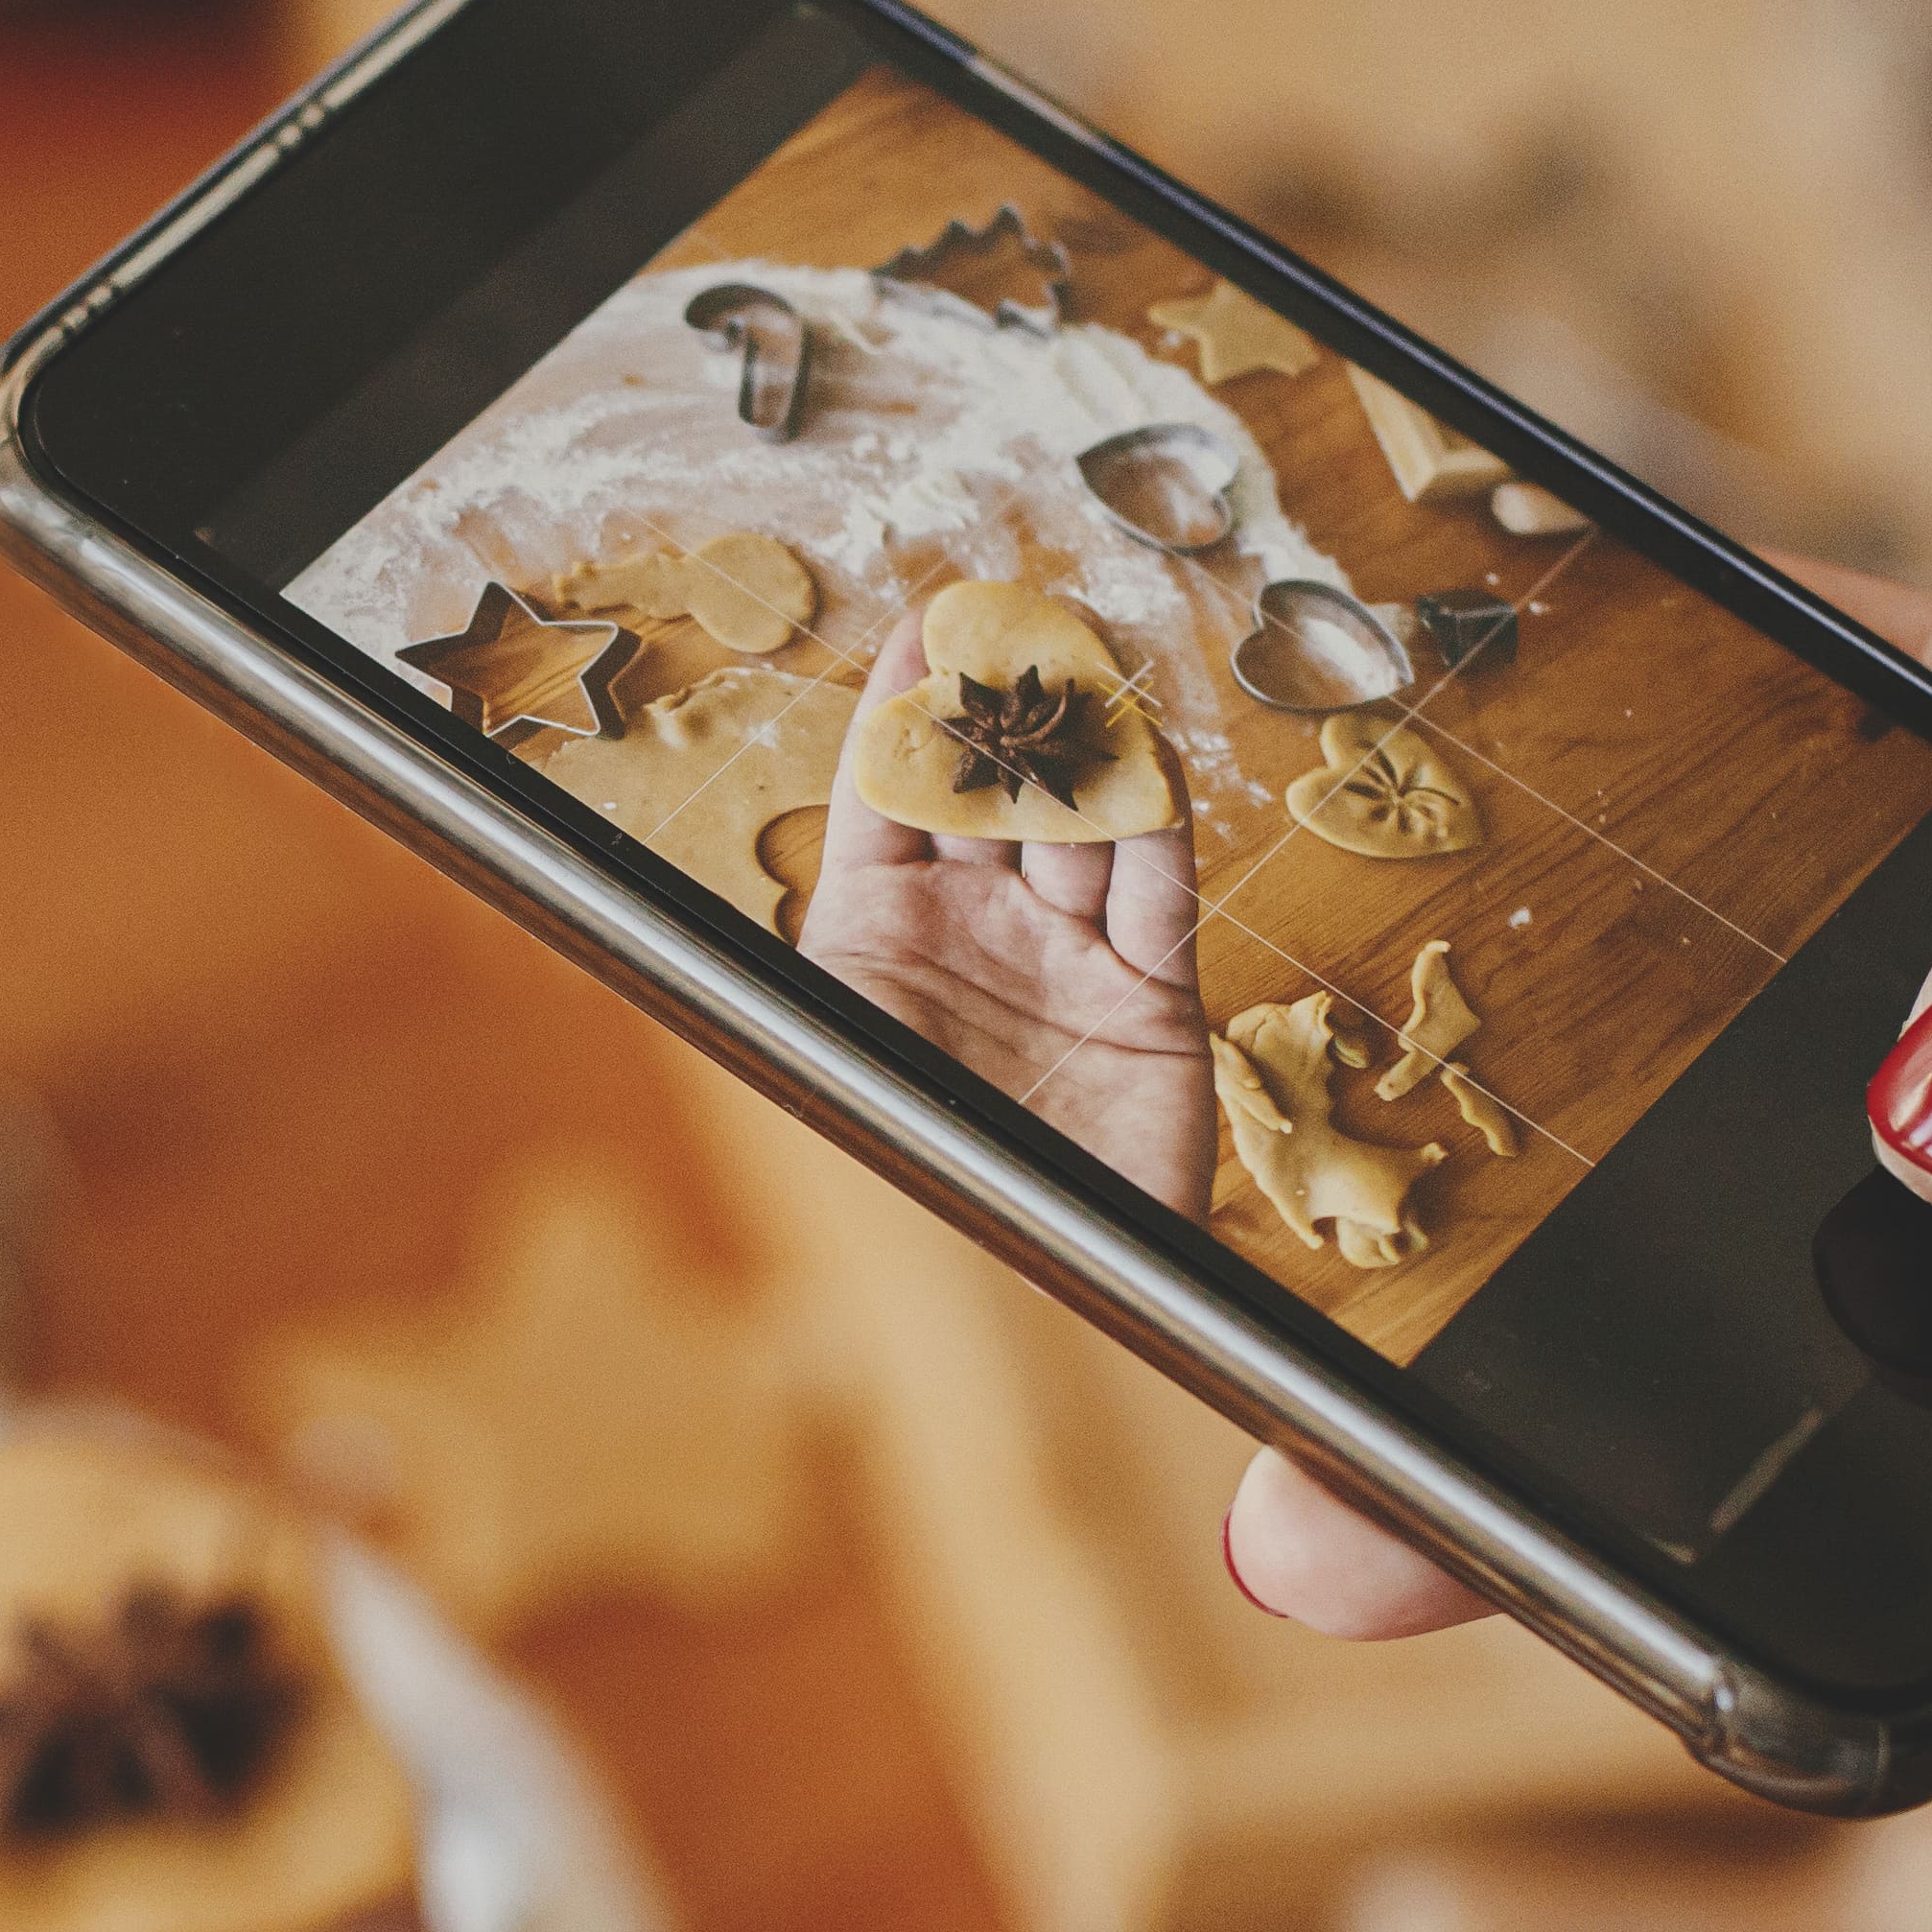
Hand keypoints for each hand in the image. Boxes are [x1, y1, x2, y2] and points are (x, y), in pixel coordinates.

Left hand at [799, 605, 1216, 1213]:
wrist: (1033, 1309)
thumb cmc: (911, 1190)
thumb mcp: (830, 1054)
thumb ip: (823, 952)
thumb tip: (771, 861)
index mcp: (875, 939)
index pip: (888, 797)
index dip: (905, 711)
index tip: (923, 628)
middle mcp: (972, 937)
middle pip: (994, 790)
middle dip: (1005, 705)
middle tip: (1016, 622)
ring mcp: (1066, 961)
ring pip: (1085, 822)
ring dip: (1084, 748)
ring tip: (1084, 667)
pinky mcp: (1152, 1001)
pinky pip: (1159, 894)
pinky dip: (1156, 830)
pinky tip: (1142, 768)